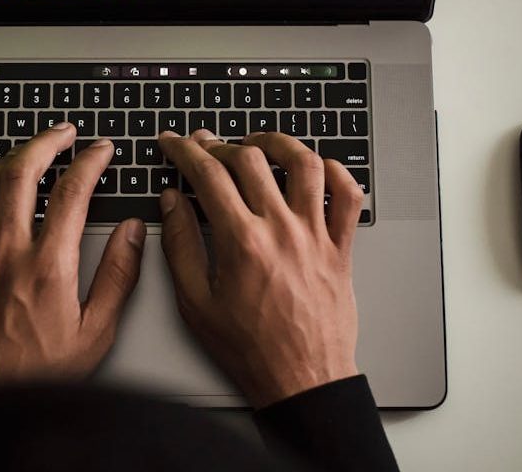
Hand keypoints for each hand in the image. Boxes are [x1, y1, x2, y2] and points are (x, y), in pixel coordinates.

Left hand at [0, 123, 146, 406]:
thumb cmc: (38, 379)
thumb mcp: (97, 333)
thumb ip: (119, 277)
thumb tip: (133, 234)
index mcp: (48, 266)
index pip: (72, 192)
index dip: (90, 161)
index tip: (100, 150)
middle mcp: (5, 254)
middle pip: (20, 174)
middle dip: (44, 142)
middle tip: (61, 133)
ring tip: (18, 158)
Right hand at [157, 129, 364, 407]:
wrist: (301, 379)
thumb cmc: (250, 349)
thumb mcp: (196, 302)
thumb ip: (180, 245)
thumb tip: (172, 203)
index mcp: (241, 241)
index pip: (208, 174)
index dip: (185, 150)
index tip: (175, 143)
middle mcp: (281, 229)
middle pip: (250, 159)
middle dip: (221, 144)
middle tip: (207, 146)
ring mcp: (315, 235)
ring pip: (304, 164)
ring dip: (279, 143)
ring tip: (260, 143)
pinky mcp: (341, 248)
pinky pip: (349, 196)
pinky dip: (337, 173)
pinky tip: (317, 170)